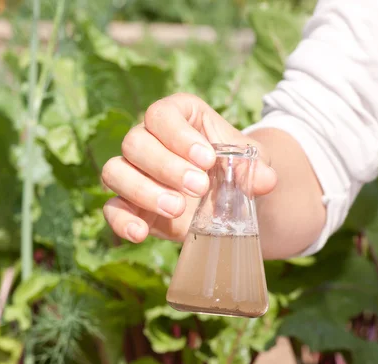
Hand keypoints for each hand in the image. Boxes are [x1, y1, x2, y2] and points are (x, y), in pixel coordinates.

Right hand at [101, 93, 277, 242]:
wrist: (228, 200)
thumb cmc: (234, 169)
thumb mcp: (251, 164)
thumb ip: (254, 168)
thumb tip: (266, 180)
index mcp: (177, 117)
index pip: (162, 114)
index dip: (179, 135)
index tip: (207, 159)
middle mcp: (147, 139)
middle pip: (134, 142)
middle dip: (166, 166)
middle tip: (199, 187)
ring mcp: (132, 172)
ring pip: (115, 171)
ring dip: (144, 191)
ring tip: (178, 208)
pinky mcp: (127, 204)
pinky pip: (111, 209)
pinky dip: (122, 222)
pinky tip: (141, 233)